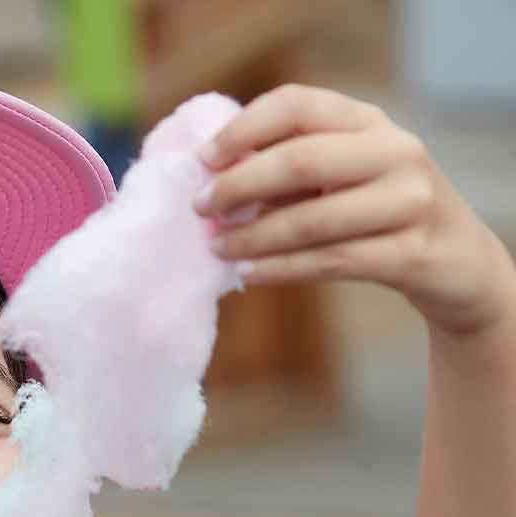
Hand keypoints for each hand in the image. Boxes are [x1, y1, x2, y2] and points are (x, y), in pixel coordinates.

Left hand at [193, 83, 515, 339]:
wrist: (453, 259)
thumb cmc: (375, 213)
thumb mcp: (341, 177)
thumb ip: (289, 170)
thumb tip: (212, 179)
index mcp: (368, 122)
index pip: (296, 105)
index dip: (243, 129)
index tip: (202, 159)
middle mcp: (394, 151)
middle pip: (300, 160)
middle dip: (238, 186)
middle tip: (200, 209)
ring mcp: (408, 201)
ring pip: (312, 220)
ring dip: (253, 237)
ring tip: (217, 248)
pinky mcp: (411, 252)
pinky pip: (331, 261)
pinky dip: (280, 269)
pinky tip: (248, 274)